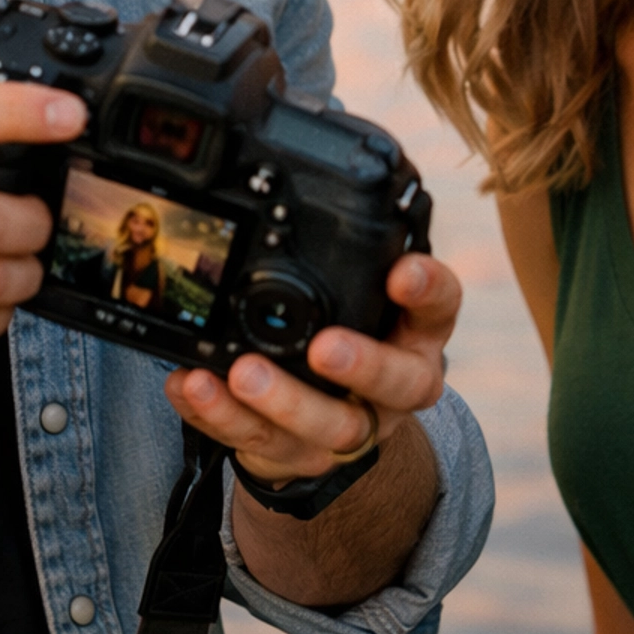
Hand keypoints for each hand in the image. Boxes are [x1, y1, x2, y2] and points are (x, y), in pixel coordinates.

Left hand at [163, 251, 458, 481]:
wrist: (329, 420)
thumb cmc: (348, 331)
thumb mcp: (363, 292)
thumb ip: (353, 252)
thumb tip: (316, 176)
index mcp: (416, 334)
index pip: (441, 307)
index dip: (429, 289)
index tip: (403, 269)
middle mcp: (395, 387)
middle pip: (396, 385)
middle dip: (361, 366)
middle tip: (323, 346)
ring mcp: (350, 430)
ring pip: (329, 429)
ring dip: (283, 401)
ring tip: (239, 373)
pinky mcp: (298, 458)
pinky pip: (257, 443)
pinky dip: (218, 416)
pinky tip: (192, 384)